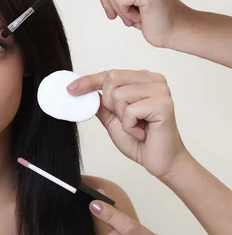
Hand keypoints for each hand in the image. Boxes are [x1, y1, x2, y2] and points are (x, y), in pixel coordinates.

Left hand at [67, 69, 187, 178]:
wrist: (158, 161)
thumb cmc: (138, 139)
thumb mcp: (112, 117)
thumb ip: (100, 102)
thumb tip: (79, 90)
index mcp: (143, 79)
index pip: (110, 73)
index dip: (89, 81)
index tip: (70, 89)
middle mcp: (154, 80)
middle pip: (112, 79)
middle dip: (110, 104)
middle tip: (126, 120)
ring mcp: (161, 91)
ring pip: (118, 95)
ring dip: (122, 118)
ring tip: (137, 126)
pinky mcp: (164, 104)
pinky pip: (130, 111)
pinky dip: (130, 127)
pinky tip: (142, 132)